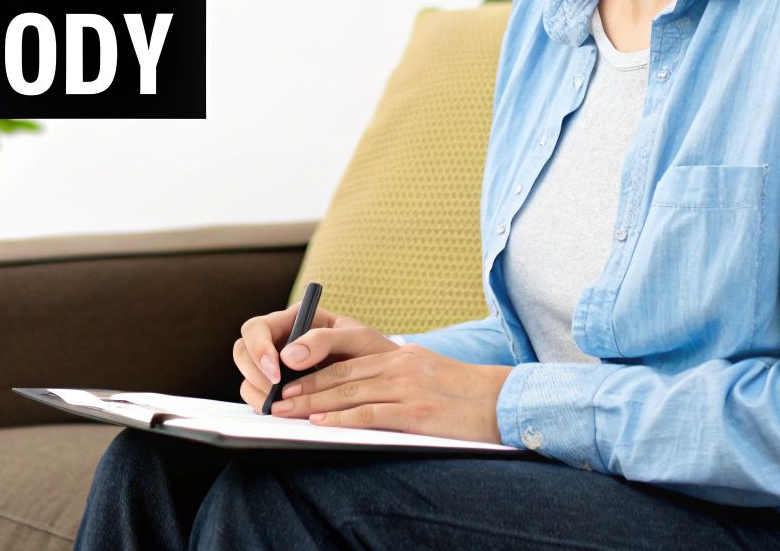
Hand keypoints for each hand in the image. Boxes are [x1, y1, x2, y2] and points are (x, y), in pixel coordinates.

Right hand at [232, 301, 398, 412]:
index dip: (259, 348)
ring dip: (258, 393)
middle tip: (277, 393)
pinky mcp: (281, 391)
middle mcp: (280, 342)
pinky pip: (259, 397)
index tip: (277, 370)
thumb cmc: (374, 352)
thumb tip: (288, 356)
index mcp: (293, 321)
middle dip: (255, 373)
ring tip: (283, 406)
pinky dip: (266, 406)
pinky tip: (286, 413)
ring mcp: (277, 368)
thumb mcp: (356, 339)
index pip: (257, 328)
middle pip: (242, 352)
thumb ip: (323, 339)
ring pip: (247, 378)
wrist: (389, 378)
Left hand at [267, 342, 513, 443]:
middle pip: (340, 376)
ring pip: (348, 394)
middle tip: (276, 400)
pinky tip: (321, 424)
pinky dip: (341, 419)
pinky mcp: (415, 413)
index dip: (313, 373)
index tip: (289, 383)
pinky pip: (369, 415)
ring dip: (312, 405)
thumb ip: (396, 375)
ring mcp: (406, 389)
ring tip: (287, 413)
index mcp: (399, 356)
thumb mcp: (427, 371)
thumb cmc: (465, 393)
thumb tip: (362, 392)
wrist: (503, 401)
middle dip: (304, 389)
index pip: (346, 363)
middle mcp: (398, 367)